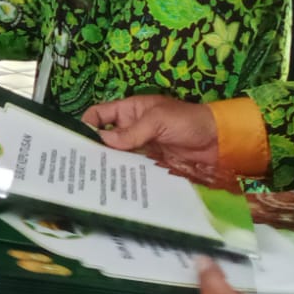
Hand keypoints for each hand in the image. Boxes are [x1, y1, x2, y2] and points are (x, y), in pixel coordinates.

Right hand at [81, 94, 219, 167]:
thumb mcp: (158, 121)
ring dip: (107, 164)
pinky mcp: (148, 163)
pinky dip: (122, 174)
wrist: (217, 141)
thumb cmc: (188, 121)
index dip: (87, 124)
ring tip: (93, 177)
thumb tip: (103, 141)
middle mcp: (130, 128)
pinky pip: (130, 167)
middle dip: (93, 148)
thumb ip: (131, 132)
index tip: (76, 141)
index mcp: (130, 110)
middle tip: (80, 164)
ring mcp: (139, 147)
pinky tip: (114, 183)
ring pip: (115, 155)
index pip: (99, 114)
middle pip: (103, 138)